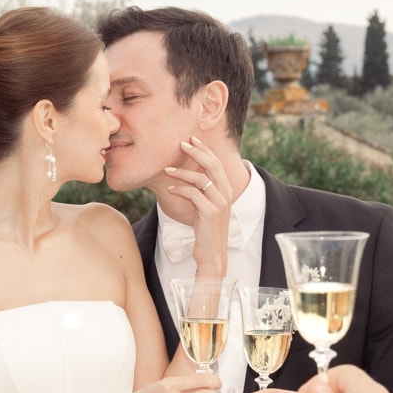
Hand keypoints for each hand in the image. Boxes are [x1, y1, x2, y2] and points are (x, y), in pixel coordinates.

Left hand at [164, 137, 234, 273]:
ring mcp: (219, 203)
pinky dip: (180, 189)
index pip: (217, 163)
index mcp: (225, 190)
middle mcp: (225, 194)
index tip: (191, 139)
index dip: (205, 149)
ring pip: (201, 178)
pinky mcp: (210, 212)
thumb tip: (189, 175)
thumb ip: (201, 191)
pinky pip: (193, 194)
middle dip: (196, 152)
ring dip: (182, 172)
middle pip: (212, 165)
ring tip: (167, 169)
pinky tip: (171, 189)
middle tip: (181, 143)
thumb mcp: (205, 206)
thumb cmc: (206, 230)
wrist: (212, 253)